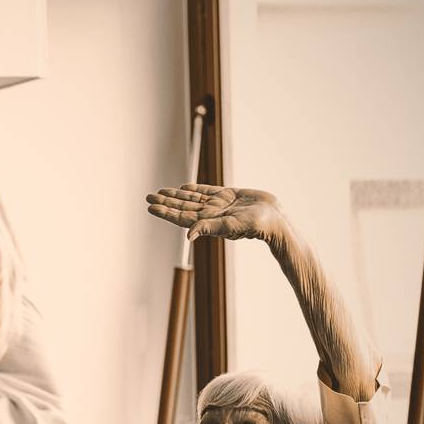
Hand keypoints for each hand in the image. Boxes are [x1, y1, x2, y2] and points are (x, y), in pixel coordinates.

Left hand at [146, 184, 286, 241]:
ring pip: (193, 198)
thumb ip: (209, 228)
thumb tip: (188, 236)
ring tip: (160, 191)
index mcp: (207, 223)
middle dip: (165, 202)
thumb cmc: (255, 226)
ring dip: (176, 195)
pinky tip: (184, 187)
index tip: (150, 207)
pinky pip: (208, 191)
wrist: (275, 219)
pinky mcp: (229, 196)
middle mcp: (210, 214)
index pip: (181, 217)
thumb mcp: (230, 227)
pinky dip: (195, 189)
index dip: (165, 212)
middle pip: (182, 207)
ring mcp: (219, 205)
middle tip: (148, 196)